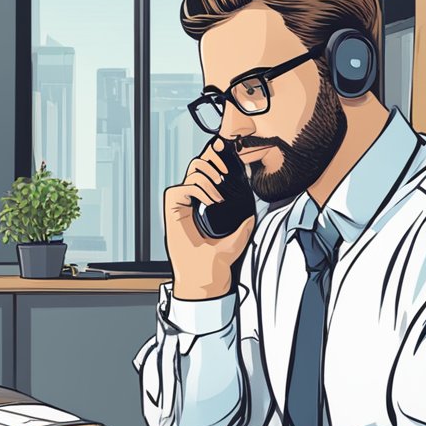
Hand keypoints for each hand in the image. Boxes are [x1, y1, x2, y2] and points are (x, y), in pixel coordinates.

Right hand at [164, 138, 254, 299]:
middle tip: (224, 171)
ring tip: (219, 191)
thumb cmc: (216, 262)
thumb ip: (245, 224)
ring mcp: (181, 206)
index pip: (206, 173)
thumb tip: (253, 213)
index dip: (213, 159)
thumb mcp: (238, 237)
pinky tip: (211, 202)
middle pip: (197, 165)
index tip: (225, 149)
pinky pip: (182, 188)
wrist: (206, 277)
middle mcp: (190, 202)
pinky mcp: (172, 212)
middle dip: (212, 160)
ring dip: (207, 176)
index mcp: (202, 205)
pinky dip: (198, 189)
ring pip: (190, 172)